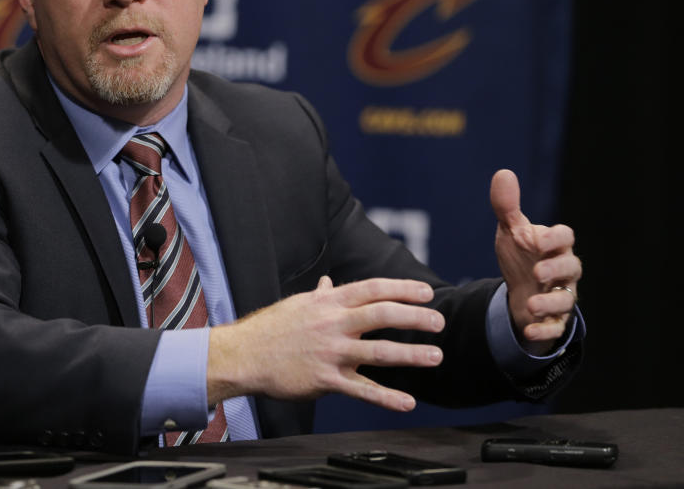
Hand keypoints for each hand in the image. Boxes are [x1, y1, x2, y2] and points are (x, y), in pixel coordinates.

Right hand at [207, 276, 443, 411]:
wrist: (243, 354)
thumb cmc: (271, 328)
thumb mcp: (298, 303)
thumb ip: (320, 293)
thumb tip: (330, 281)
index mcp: (329, 301)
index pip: (373, 289)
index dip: (403, 288)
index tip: (426, 292)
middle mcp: (333, 323)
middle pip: (382, 315)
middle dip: (415, 317)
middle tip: (439, 322)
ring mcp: (330, 352)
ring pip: (378, 352)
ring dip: (411, 354)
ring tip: (435, 356)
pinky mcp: (324, 379)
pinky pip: (361, 389)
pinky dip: (387, 397)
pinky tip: (407, 402)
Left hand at [491, 169, 581, 353]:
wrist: (521, 289)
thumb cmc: (522, 255)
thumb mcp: (511, 231)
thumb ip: (507, 206)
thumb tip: (503, 173)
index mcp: (555, 245)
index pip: (565, 237)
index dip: (555, 238)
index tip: (536, 239)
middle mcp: (564, 271)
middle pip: (572, 268)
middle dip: (556, 269)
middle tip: (537, 272)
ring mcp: (561, 296)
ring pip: (566, 301)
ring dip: (550, 304)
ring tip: (530, 304)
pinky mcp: (554, 320)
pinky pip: (556, 328)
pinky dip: (545, 330)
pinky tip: (530, 330)